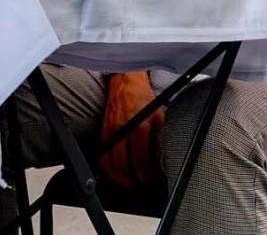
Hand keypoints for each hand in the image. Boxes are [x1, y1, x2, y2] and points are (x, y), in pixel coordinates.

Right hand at [99, 70, 163, 188]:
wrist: (126, 83)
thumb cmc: (144, 99)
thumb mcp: (159, 116)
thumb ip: (160, 137)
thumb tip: (163, 159)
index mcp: (141, 126)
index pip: (143, 160)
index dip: (148, 174)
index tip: (152, 177)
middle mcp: (124, 130)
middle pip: (126, 165)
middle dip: (136, 179)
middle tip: (142, 182)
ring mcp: (112, 132)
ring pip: (112, 164)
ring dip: (120, 178)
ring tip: (129, 182)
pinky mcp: (104, 132)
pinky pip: (103, 155)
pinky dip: (108, 168)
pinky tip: (115, 173)